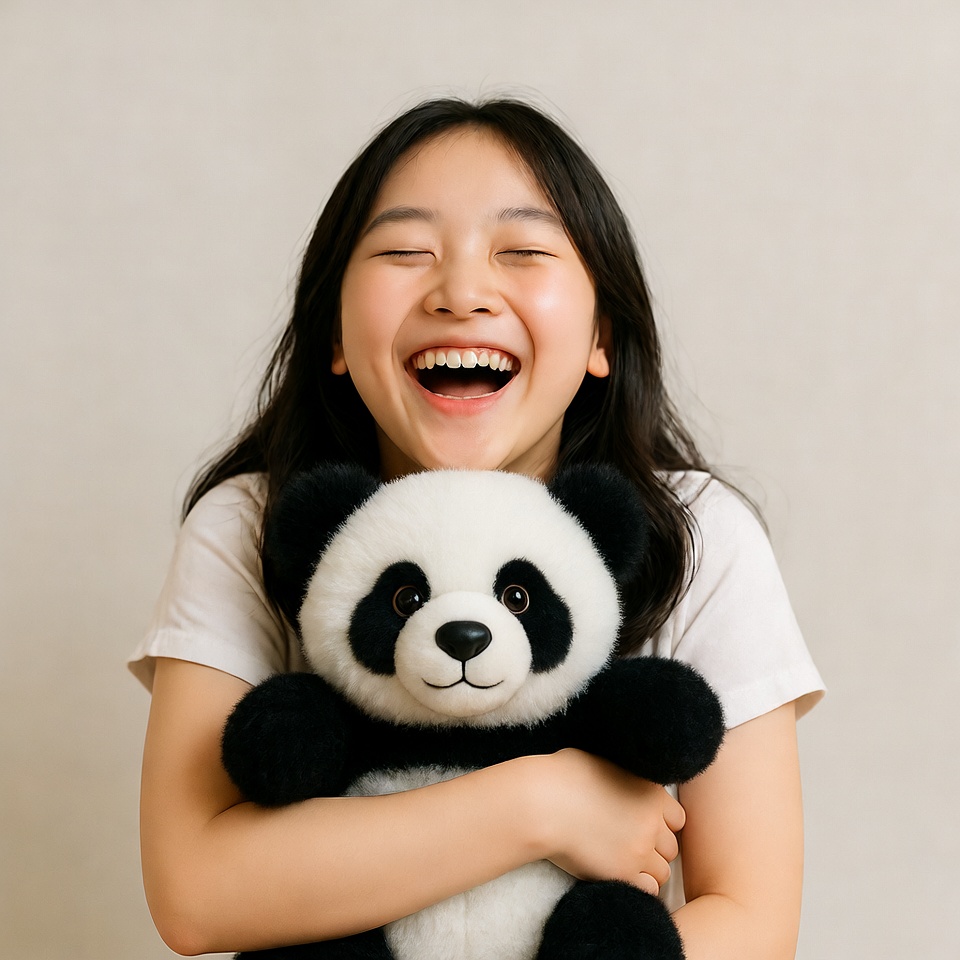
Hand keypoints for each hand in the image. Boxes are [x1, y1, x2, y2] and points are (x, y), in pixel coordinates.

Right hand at [531, 748, 684, 894]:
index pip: (678, 818)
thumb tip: (625, 782)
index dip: (661, 822)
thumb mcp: (604, 763)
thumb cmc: (563, 776)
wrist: (542, 802)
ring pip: (663, 871)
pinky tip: (618, 874)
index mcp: (651, 792)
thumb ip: (626, 779)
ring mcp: (640, 850)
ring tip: (622, 861)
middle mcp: (652, 822)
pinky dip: (638, 885)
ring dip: (647, 868)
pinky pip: (649, 890)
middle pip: (671, 846)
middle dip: (654, 847)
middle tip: (629, 844)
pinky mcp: (623, 873)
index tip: (642, 824)